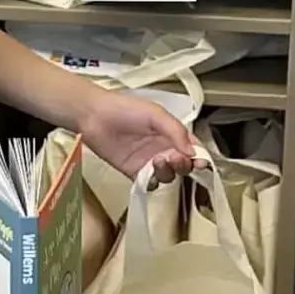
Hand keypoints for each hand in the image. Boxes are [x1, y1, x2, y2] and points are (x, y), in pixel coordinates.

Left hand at [77, 90, 200, 186]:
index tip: (201, 162)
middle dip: (184, 165)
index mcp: (171, 134)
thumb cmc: (124, 109)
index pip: (192, 149)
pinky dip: (152, 182)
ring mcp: (148, 162)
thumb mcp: (155, 114)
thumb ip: (175, 131)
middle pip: (183, 166)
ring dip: (168, 172)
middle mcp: (162, 149)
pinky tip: (148, 173)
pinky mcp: (132, 172)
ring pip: (168, 176)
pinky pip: (148, 184)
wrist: (93, 116)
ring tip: (158, 160)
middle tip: (175, 158)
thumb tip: (192, 151)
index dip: (199, 157)